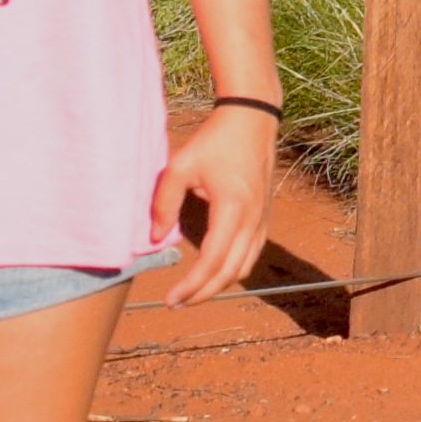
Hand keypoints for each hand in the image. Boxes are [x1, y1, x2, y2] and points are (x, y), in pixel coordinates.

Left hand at [147, 100, 281, 309]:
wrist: (252, 118)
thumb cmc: (215, 140)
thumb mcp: (181, 165)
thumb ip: (165, 202)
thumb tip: (156, 237)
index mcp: (233, 208)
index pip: (212, 260)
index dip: (191, 285)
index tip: (169, 298)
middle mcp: (252, 219)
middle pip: (230, 272)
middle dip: (203, 294)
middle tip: (176, 303)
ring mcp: (262, 219)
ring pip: (244, 267)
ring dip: (218, 285)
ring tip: (192, 293)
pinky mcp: (264, 217)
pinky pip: (251, 254)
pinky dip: (233, 270)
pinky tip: (214, 272)